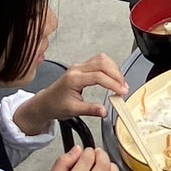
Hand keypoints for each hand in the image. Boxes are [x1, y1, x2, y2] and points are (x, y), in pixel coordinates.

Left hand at [13, 54, 127, 135]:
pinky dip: (110, 68)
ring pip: (102, 59)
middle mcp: (77, 69)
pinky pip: (99, 61)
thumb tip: (105, 111)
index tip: (122, 91)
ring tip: (121, 83)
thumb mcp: (73, 111)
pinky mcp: (83, 67)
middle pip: (102, 63)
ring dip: (114, 69)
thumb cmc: (56, 105)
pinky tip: (114, 77)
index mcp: (73, 79)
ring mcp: (80, 66)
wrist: (46, 102)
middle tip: (124, 87)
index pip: (98, 76)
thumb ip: (90, 110)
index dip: (113, 83)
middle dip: (116, 74)